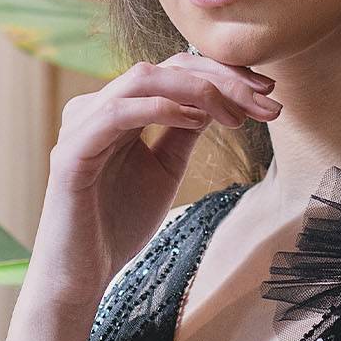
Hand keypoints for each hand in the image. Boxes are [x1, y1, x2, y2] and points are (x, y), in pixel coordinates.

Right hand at [23, 52, 281, 312]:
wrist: (82, 274)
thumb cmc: (119, 224)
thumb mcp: (165, 169)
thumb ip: (184, 131)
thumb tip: (220, 98)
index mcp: (118, 108)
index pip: (174, 70)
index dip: (223, 74)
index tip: (267, 90)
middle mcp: (96, 106)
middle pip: (165, 67)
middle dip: (221, 78)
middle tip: (265, 97)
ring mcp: (81, 125)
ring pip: (143, 79)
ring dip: (199, 90)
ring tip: (238, 114)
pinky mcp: (72, 152)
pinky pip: (118, 113)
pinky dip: (161, 109)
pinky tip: (196, 120)